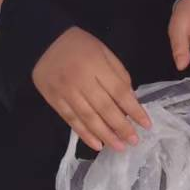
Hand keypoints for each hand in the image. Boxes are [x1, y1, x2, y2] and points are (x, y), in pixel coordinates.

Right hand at [31, 26, 151, 152]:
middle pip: (105, 108)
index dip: (134, 110)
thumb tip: (131, 100)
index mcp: (96, 66)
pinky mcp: (54, 101)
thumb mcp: (105, 52)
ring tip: (119, 147)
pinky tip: (97, 144)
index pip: (119, 92)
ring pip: (88, 118)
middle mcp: (81, 81)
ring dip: (106, 135)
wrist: (43, 42)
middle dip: (122, 127)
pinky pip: (71, 121)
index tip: (146, 124)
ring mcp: (65, 93)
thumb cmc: (80, 45)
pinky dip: (84, 134)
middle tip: (134, 141)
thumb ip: (119, 75)